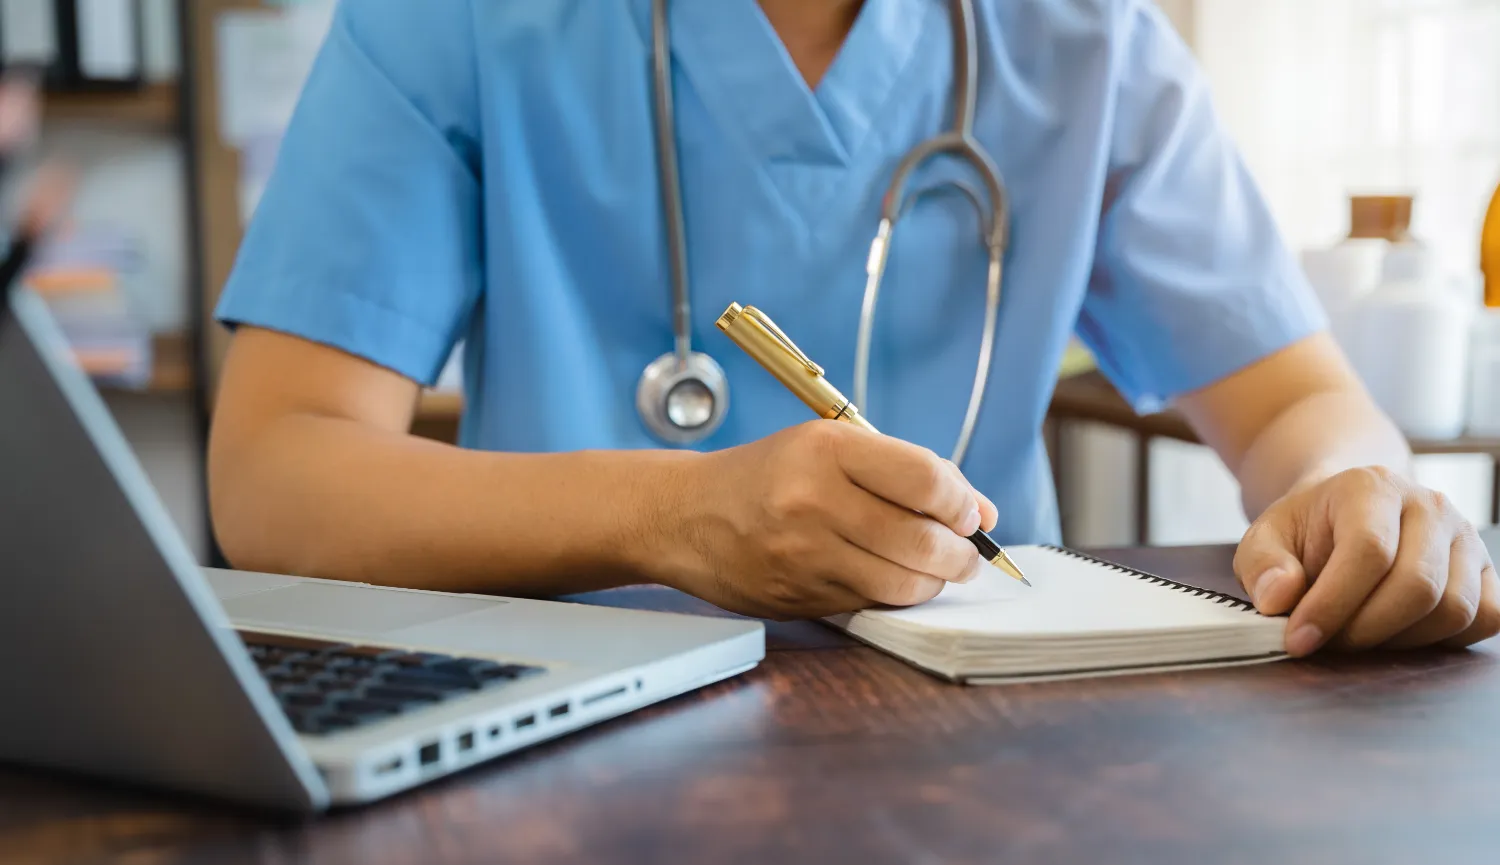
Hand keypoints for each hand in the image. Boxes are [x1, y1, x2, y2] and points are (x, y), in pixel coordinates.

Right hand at [662, 421, 998, 619]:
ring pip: (903, 583)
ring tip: (935, 569)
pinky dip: (893, 594)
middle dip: (961, 554)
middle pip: (922, 539)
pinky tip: (888, 577)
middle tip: (967, 554)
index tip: (970, 515)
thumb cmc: (768, 475)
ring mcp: (804, 554)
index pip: (925, 480)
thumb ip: (906, 473)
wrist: (685, 515)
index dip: (962, 503)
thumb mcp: (829, 447)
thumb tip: (981, 513)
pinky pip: (871, 603)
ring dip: (934, 581)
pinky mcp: (799, 595)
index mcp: (826, 449)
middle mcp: (813, 500)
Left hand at [1233, 466, 1499, 656]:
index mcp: (1371, 487)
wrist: (1344, 513)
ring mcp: (1465, 537)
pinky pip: (1486, 618)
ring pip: (1455, 609)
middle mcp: (1429, 505)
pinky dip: (1444, 640)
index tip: (1299, 638)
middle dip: (1366, 630)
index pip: (1369, 550)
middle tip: (1327, 642)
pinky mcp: (1486, 570)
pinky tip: (1399, 633)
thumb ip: (1263, 566)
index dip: (1333, 604)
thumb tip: (1278, 599)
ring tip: (1357, 635)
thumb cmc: (1306, 530)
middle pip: (1418, 586)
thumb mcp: (1265, 539)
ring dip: (1400, 641)